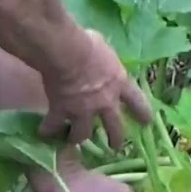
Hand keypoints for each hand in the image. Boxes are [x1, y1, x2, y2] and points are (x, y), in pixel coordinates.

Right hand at [39, 30, 151, 148]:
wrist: (67, 53)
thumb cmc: (87, 44)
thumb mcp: (103, 46)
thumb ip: (103, 56)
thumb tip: (96, 49)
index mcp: (119, 83)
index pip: (137, 101)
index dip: (142, 113)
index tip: (146, 122)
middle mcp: (105, 102)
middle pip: (115, 127)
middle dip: (116, 139)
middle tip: (115, 147)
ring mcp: (83, 110)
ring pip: (84, 134)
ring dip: (79, 138)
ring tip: (75, 142)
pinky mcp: (62, 112)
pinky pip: (54, 126)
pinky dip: (49, 130)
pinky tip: (44, 133)